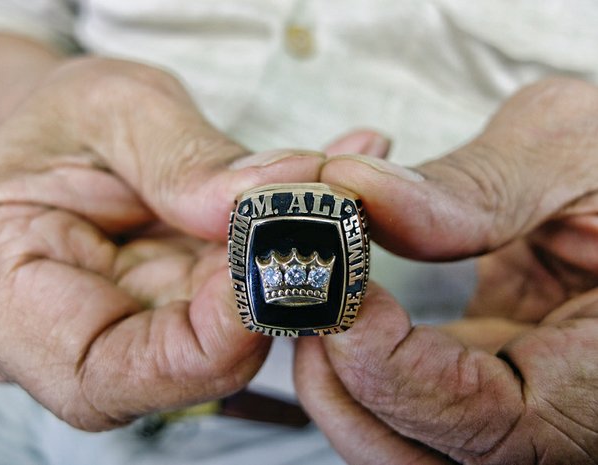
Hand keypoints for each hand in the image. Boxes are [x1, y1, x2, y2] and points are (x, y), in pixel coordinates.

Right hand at [0, 56, 325, 430]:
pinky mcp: (198, 301)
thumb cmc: (65, 121)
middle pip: (192, 364)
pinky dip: (306, 240)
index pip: (109, 376)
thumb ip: (181, 158)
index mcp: (18, 301)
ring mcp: (155, 322)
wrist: (75, 129)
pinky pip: (259, 288)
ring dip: (302, 268)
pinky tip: (341, 178)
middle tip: (327, 223)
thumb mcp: (109, 110)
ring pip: (243, 329)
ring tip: (340, 192)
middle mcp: (93, 333)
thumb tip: (276, 196)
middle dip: (271, 303)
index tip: (267, 276)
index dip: (202, 346)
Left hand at [295, 78, 597, 463]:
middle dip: (345, 390)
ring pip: (403, 439)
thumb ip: (473, 185)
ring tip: (311, 303)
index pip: (481, 424)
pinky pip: (408, 397)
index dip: (392, 369)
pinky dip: (361, 360)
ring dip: (340, 381)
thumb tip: (357, 189)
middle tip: (303, 308)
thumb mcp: (577, 153)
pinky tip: (341, 305)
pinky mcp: (482, 373)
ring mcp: (511, 399)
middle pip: (421, 456)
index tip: (342, 297)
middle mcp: (555, 416)